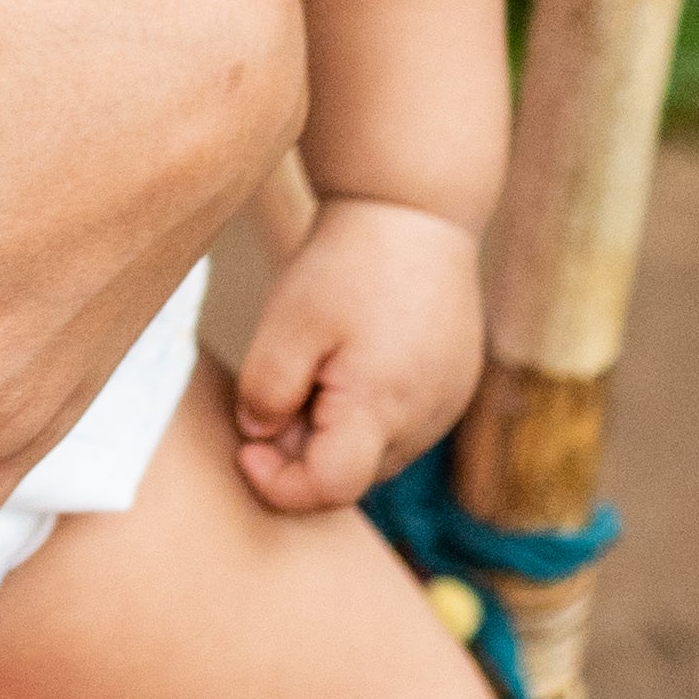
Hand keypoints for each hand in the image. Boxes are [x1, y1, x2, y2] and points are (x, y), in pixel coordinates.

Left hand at [230, 195, 484, 514]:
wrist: (414, 208)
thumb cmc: (347, 263)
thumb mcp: (287, 325)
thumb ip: (266, 392)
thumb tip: (258, 435)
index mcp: (382, 408)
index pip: (329, 490)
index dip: (278, 483)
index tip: (246, 446)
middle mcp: (425, 420)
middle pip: (352, 476)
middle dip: (302, 453)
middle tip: (276, 389)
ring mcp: (446, 404)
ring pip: (376, 453)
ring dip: (334, 432)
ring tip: (317, 362)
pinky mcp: (452, 386)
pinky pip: (401, 424)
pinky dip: (365, 411)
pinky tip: (350, 356)